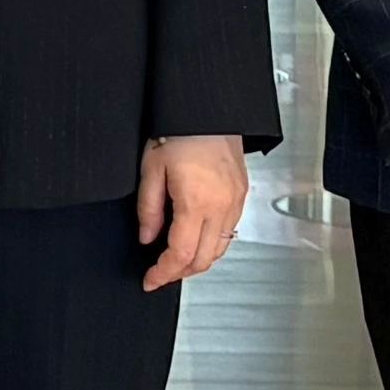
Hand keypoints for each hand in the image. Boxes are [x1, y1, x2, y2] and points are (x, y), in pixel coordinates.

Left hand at [135, 132, 249, 288]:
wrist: (208, 110)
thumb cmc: (179, 130)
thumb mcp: (151, 169)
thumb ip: (148, 209)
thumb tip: (147, 237)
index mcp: (196, 202)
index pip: (181, 255)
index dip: (163, 273)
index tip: (150, 280)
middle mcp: (221, 206)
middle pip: (203, 259)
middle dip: (180, 273)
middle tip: (160, 274)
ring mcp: (235, 202)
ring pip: (219, 249)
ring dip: (198, 261)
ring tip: (176, 261)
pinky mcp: (241, 195)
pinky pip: (229, 232)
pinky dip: (212, 244)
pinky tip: (196, 240)